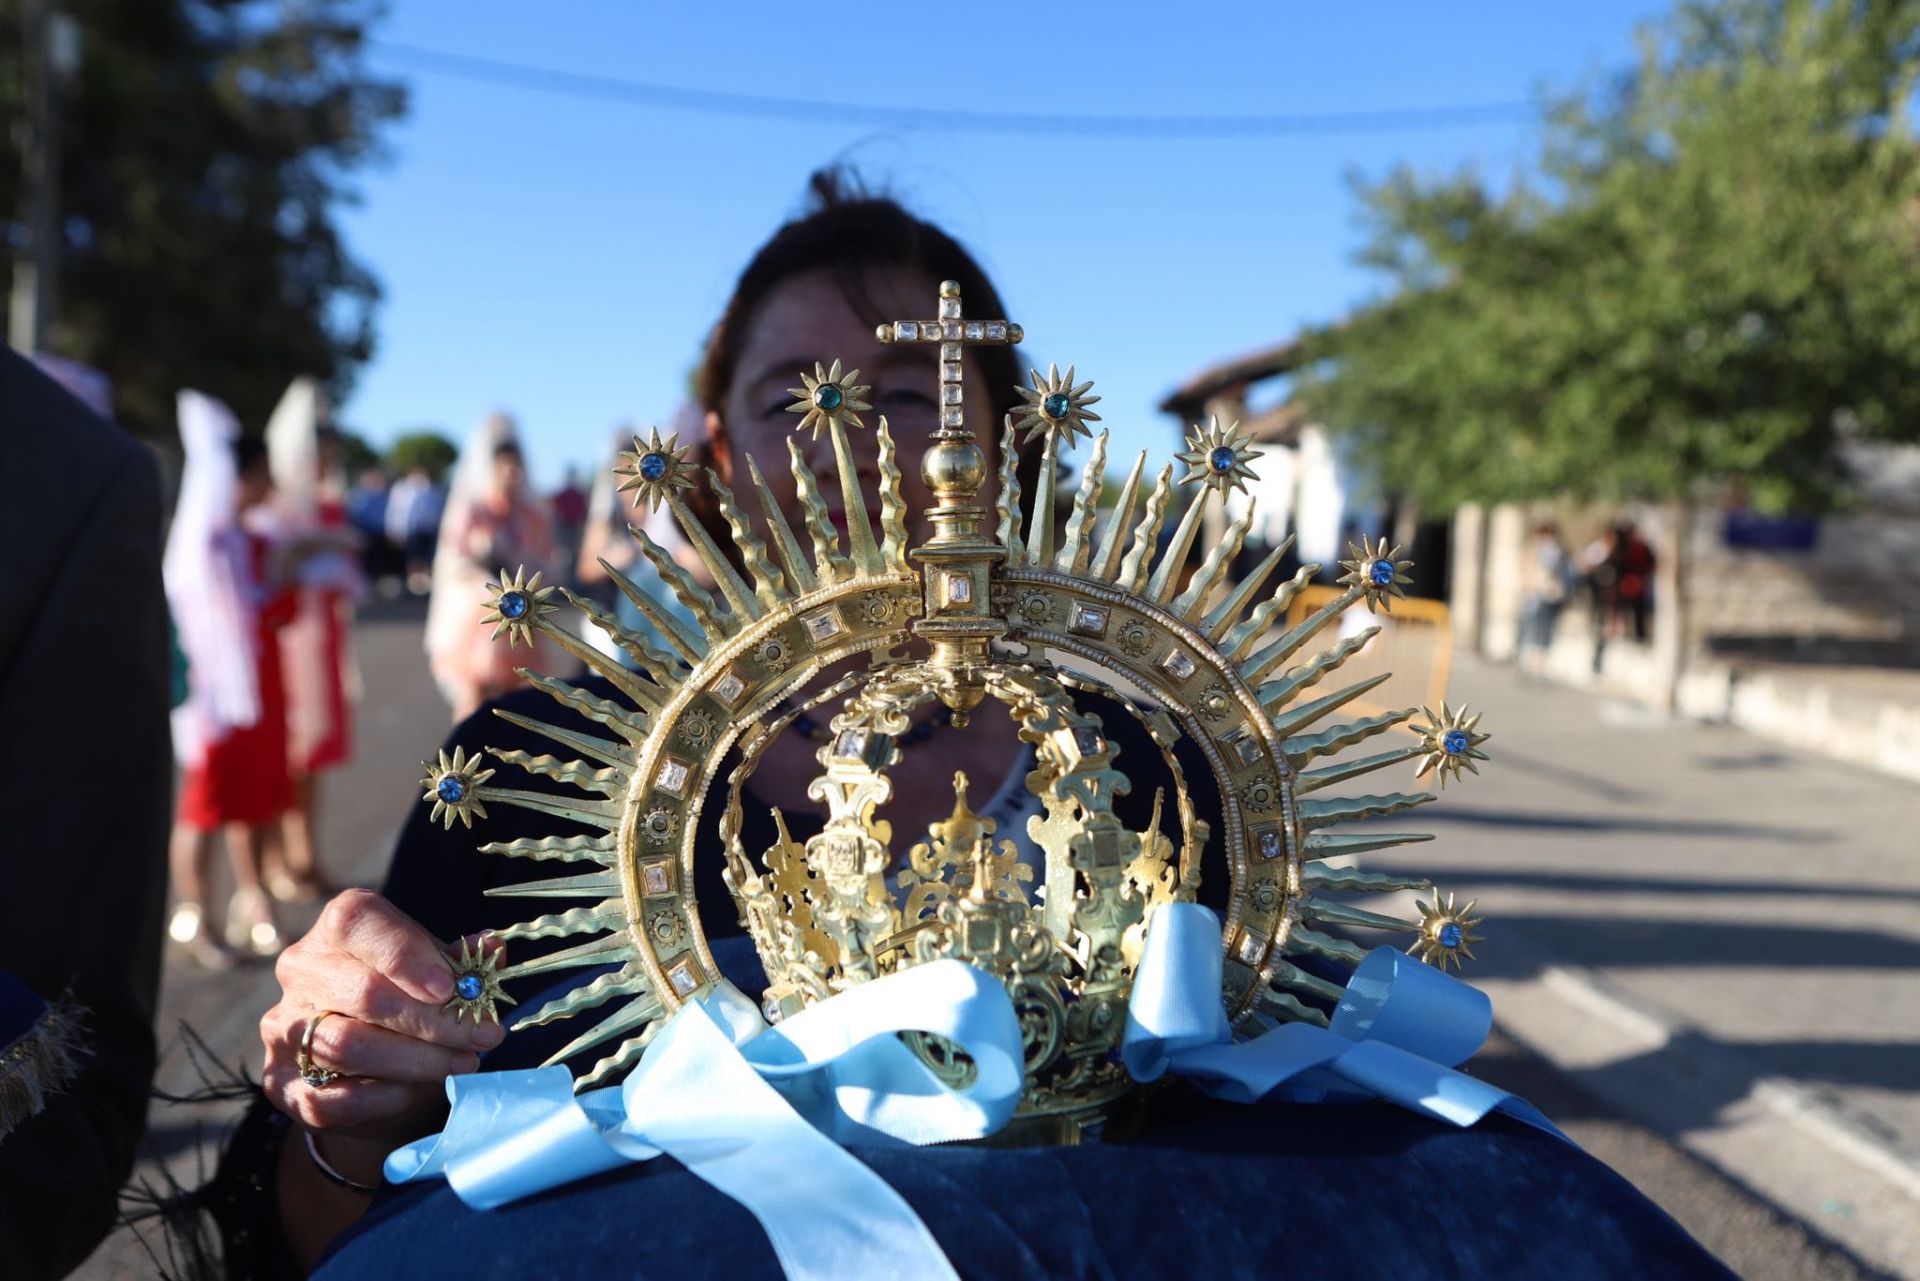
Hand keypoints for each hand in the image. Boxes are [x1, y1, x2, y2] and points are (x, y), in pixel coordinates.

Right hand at [262, 890, 503, 1175]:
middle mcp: (301, 969)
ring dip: (416, 1061)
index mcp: (339, 928)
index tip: (449, 989)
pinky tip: (413, 1090)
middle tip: (482, 1037)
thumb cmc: (410, 1002)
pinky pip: (329, 1096)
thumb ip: (463, 960)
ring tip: (462, 1064)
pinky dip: (381, 1096)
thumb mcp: (438, 972)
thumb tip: (491, 948)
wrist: (367, 1069)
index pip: (357, 922)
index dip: (405, 955)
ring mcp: (283, 1026)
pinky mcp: (280, 1080)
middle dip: (433, 1021)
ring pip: (347, 1045)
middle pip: (363, 992)